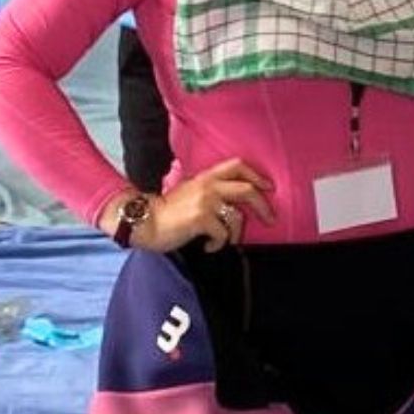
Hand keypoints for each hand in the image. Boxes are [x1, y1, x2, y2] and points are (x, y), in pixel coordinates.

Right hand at [125, 157, 275, 252]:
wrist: (143, 222)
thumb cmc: (165, 212)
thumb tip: (231, 201)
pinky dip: (219, 244)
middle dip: (264, 206)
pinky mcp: (201, 219)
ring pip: (237, 217)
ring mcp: (206, 202)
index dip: (256, 175)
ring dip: (236, 234)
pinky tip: (209, 247)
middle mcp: (208, 186)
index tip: (268, 187)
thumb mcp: (188, 191)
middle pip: (248, 190)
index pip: (237, 166)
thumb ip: (208, 190)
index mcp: (206, 177)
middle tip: (271, 219)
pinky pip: (223, 234)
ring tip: (226, 241)